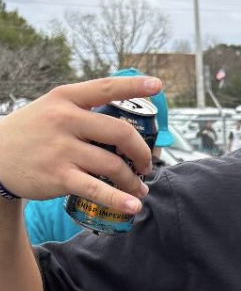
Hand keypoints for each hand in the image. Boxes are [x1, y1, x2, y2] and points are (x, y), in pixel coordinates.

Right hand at [0, 76, 161, 212]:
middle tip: (146, 164)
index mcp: (65, 99)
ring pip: (113, 165)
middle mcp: (64, 120)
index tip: (157, 85)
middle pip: (120, 133)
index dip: (134, 86)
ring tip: (138, 188)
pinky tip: (134, 205)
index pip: (105, 88)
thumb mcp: (51, 109)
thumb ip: (83, 112)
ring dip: (133, 181)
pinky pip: (97, 190)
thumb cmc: (32, 132)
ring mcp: (61, 149)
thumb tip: (124, 126)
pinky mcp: (59, 176)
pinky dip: (119, 199)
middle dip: (142, 152)